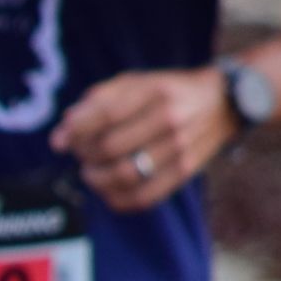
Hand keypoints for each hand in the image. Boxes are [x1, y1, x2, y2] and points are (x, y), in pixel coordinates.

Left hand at [50, 68, 233, 211]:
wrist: (222, 102)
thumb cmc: (167, 91)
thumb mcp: (137, 81)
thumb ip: (98, 100)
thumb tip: (63, 129)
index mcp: (156, 91)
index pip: (107, 114)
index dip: (76, 130)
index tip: (58, 141)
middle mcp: (171, 119)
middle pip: (112, 147)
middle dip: (84, 155)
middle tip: (78, 154)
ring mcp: (180, 147)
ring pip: (126, 174)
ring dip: (96, 179)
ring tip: (89, 171)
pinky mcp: (185, 171)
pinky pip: (145, 197)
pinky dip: (117, 199)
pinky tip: (106, 189)